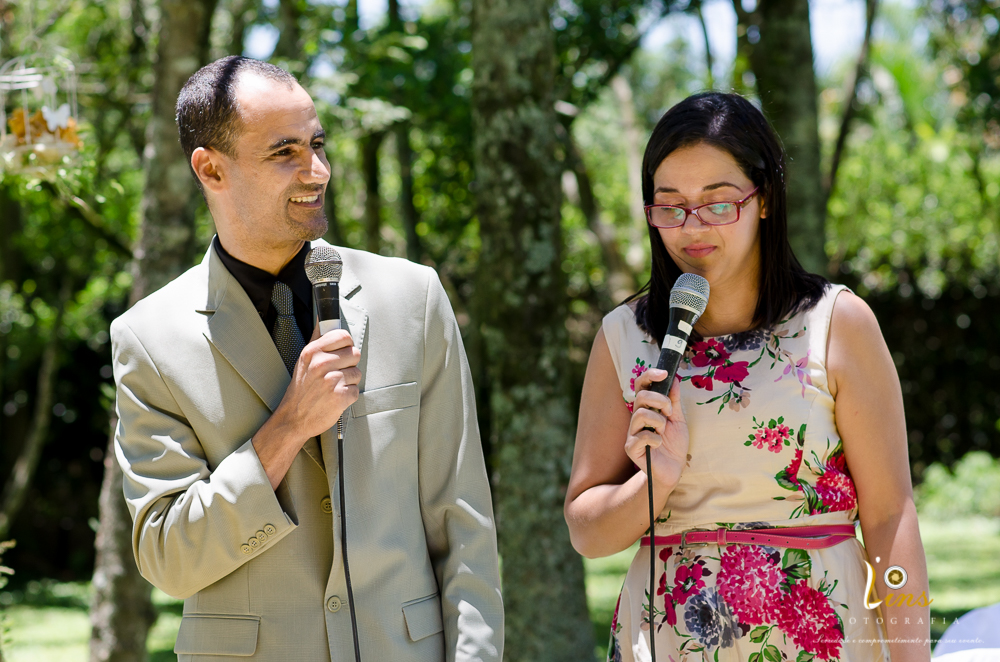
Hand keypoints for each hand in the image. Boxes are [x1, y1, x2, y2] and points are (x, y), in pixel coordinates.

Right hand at [278, 328, 360, 439]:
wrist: (293, 418)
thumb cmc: (301, 389)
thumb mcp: (304, 360)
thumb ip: (317, 339)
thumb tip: (323, 319)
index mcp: (312, 352)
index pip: (344, 336)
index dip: (346, 345)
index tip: (341, 353)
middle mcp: (321, 364)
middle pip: (355, 354)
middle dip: (349, 365)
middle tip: (336, 374)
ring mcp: (331, 381)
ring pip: (357, 373)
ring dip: (349, 382)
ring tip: (334, 388)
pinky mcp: (340, 397)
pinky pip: (356, 390)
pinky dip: (349, 396)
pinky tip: (336, 398)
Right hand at [624, 369, 688, 491]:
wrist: (674, 469)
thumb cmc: (674, 444)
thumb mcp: (678, 419)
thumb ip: (674, 400)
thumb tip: (674, 379)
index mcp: (647, 408)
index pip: (641, 386)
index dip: (649, 376)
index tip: (664, 373)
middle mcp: (637, 418)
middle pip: (640, 397)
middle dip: (659, 400)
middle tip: (670, 412)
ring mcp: (632, 433)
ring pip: (640, 415)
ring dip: (658, 421)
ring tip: (664, 431)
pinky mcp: (631, 448)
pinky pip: (641, 436)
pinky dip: (655, 439)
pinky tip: (659, 445)